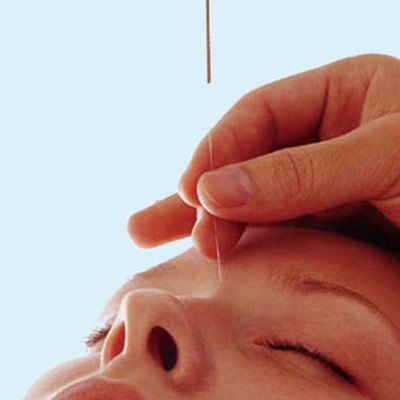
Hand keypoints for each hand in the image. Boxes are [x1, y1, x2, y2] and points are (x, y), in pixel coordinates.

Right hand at [128, 54, 399, 257]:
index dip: (218, 152)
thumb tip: (213, 190)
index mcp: (342, 93)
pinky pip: (266, 228)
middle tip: (171, 229)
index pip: (257, 115)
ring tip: (141, 232)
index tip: (193, 193)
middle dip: (202, 194)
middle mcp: (322, 135)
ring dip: (196, 217)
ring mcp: (316, 182)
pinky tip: (197, 246)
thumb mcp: (389, 158)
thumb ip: (300, 173)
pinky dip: (233, 239)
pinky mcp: (320, 224)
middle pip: (242, 158)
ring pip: (244, 196)